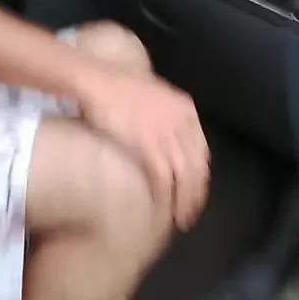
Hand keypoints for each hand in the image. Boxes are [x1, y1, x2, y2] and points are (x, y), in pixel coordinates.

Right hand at [80, 70, 209, 230]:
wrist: (96, 79)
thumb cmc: (115, 84)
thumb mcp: (151, 95)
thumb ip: (162, 113)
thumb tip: (160, 131)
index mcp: (185, 109)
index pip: (201, 151)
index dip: (200, 175)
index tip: (196, 191)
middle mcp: (181, 122)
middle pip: (197, 167)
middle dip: (196, 194)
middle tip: (190, 214)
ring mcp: (166, 134)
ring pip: (184, 176)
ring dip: (183, 202)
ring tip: (179, 219)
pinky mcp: (148, 145)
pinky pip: (164, 178)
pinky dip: (165, 198)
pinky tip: (163, 210)